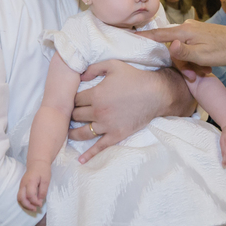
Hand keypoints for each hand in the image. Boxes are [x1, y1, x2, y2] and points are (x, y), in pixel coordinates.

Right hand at [18, 166, 49, 211]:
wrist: (37, 163)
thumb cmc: (43, 170)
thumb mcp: (46, 180)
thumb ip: (43, 191)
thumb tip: (40, 200)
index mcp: (30, 182)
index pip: (30, 195)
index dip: (35, 202)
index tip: (40, 204)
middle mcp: (23, 184)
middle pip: (21, 198)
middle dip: (28, 206)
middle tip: (35, 209)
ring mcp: (21, 185)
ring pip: (19, 198)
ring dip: (25, 205)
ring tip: (32, 208)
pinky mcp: (21, 187)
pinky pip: (20, 196)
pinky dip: (24, 202)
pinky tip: (30, 204)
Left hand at [70, 61, 195, 163]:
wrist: (155, 93)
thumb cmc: (134, 78)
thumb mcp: (113, 65)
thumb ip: (94, 68)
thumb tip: (79, 76)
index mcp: (95, 94)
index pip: (75, 100)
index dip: (73, 100)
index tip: (74, 101)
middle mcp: (98, 111)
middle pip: (76, 116)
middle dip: (73, 114)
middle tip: (72, 115)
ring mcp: (107, 125)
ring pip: (82, 132)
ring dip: (73, 133)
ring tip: (69, 133)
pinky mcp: (116, 135)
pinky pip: (99, 146)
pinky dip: (89, 154)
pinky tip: (81, 160)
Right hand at [135, 21, 225, 66]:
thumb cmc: (222, 50)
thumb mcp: (202, 55)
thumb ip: (183, 52)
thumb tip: (170, 46)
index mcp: (184, 31)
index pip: (159, 34)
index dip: (144, 37)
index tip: (130, 36)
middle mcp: (187, 27)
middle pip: (173, 48)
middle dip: (181, 64)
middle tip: (194, 77)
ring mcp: (193, 30)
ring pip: (183, 50)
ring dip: (191, 64)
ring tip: (204, 72)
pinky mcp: (200, 34)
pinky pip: (191, 48)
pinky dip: (196, 59)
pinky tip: (206, 66)